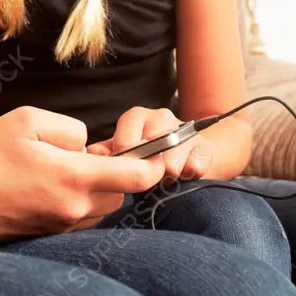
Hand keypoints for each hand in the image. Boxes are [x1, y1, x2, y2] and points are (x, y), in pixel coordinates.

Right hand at [0, 106, 165, 241]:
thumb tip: (87, 144)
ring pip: (100, 207)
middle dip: (118, 172)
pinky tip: (50, 183)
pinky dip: (77, 200)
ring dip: (96, 188)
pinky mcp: (48, 233)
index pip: (137, 176)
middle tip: (93, 152)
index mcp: (73, 177)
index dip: (154, 161)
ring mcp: (61, 225)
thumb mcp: (27, 119)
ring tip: (64, 167)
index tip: (155, 149)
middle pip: (121, 193)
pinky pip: (79, 217)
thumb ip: (70, 127)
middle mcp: (73, 208)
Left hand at [86, 107, 210, 181]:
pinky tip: (183, 177)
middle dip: (146, 169)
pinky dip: (187, 176)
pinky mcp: (204, 147)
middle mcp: (161, 117)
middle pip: (150, 149)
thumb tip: (91, 154)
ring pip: (171, 161)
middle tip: (146, 178)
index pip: (126, 138)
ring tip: (163, 179)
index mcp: (137, 116)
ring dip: (166, 176)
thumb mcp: (123, 150)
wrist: (185, 153)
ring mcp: (185, 131)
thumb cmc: (146, 154)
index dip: (124, 159)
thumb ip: (106, 152)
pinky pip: (195, 167)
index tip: (124, 170)